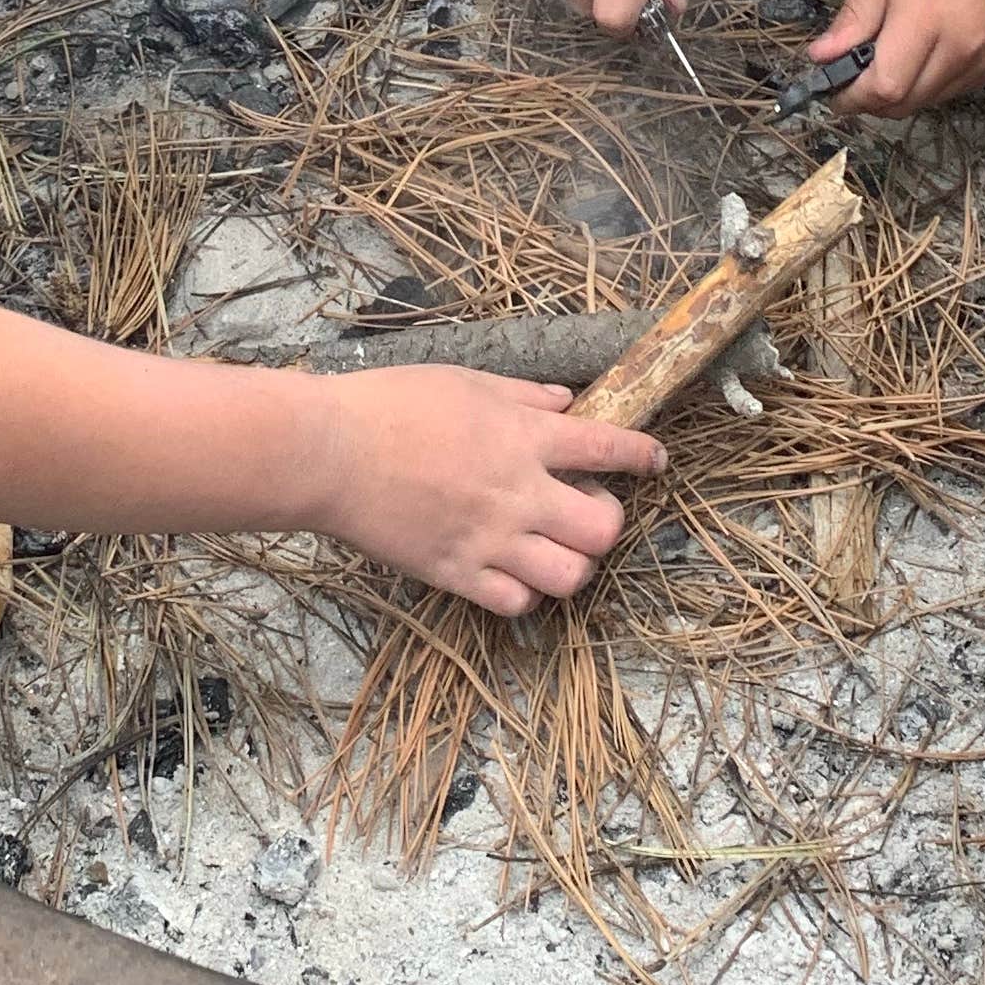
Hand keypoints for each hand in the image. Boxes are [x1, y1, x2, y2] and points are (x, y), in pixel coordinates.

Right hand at [313, 369, 664, 614]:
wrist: (329, 453)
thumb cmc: (390, 403)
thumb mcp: (465, 380)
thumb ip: (523, 394)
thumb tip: (566, 401)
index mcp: (523, 436)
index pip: (609, 447)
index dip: (643, 455)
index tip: (655, 460)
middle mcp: (518, 492)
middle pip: (603, 528)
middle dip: (608, 521)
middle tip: (587, 509)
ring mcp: (489, 540)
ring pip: (570, 577)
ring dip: (573, 564)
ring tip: (555, 548)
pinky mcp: (456, 573)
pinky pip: (517, 604)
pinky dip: (526, 594)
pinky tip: (513, 572)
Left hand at [812, 0, 984, 117]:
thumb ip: (854, 15)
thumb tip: (820, 55)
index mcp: (924, 19)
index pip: (884, 87)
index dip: (853, 97)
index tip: (832, 89)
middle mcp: (958, 49)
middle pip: (905, 103)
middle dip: (871, 99)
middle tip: (852, 75)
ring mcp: (983, 59)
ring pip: (928, 101)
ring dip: (900, 93)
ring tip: (886, 61)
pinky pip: (953, 90)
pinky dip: (929, 84)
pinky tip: (921, 55)